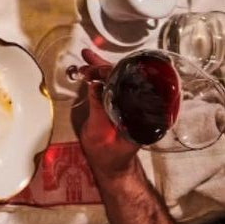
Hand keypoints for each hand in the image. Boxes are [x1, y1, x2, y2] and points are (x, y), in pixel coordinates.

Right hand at [71, 49, 139, 181]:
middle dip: (104, 67)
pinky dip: (99, 78)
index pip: (127, 85)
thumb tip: (94, 85)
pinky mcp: (117, 106)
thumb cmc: (109, 155)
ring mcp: (126, 105)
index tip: (95, 70)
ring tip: (87, 57)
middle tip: (88, 58)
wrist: (111, 166)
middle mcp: (136, 106)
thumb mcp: (100, 133)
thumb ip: (98, 109)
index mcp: (137, 112)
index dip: (110, 74)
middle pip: (122, 80)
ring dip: (101, 69)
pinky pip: (109, 89)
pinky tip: (89, 71)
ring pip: (116, 82)